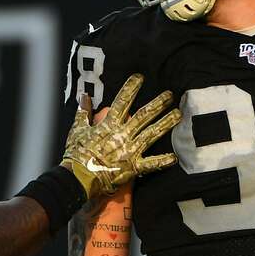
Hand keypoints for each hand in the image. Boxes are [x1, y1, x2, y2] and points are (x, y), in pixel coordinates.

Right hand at [62, 73, 180, 198]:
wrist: (79, 178)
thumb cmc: (76, 155)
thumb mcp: (77, 129)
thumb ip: (83, 112)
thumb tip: (84, 96)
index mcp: (109, 125)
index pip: (122, 102)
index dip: (131, 88)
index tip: (140, 78)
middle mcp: (123, 135)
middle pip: (144, 116)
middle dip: (158, 104)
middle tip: (170, 95)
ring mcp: (130, 150)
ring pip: (152, 134)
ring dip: (166, 123)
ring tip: (178, 114)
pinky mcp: (133, 167)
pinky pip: (151, 164)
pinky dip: (163, 161)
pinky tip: (175, 157)